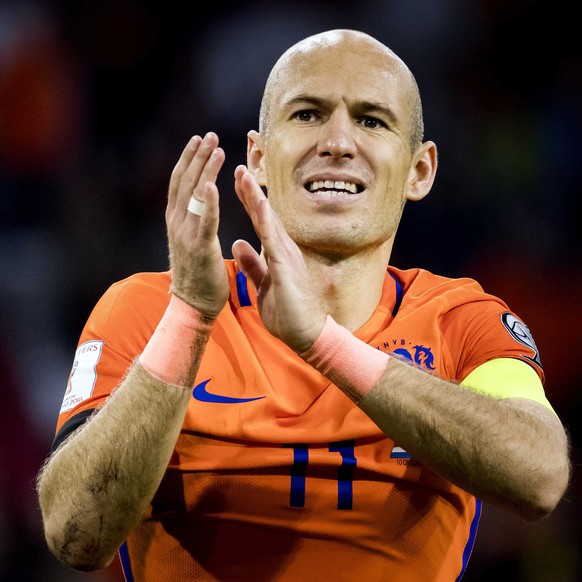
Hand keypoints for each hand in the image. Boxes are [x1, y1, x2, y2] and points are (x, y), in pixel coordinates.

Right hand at [166, 133, 228, 317]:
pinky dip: (208, 201)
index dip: (188, 160)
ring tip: (216, 147)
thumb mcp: (190, 241)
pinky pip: (205, 220)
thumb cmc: (198, 274)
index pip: (180, 183)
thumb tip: (199, 205)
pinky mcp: (200, 247)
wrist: (193, 304)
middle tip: (209, 135)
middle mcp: (177, 222)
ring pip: (194, 194)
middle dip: (196, 156)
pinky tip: (212, 183)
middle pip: (184, 181)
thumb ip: (194, 222)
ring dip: (204, 169)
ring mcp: (186, 234)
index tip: (199, 141)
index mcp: (176, 220)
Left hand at [231, 165, 325, 352]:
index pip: (260, 222)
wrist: (306, 335)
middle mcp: (284, 249)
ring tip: (244, 176)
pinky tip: (260, 205)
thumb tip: (237, 244)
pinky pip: (275, 242)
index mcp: (277, 253)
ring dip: (257, 199)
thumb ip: (252, 264)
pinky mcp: (287, 269)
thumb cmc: (288, 312)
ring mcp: (287, 257)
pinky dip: (267, 222)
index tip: (237, 181)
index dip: (249, 201)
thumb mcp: (264, 284)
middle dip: (251, 192)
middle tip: (239, 167)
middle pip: (265, 215)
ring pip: (270, 222)